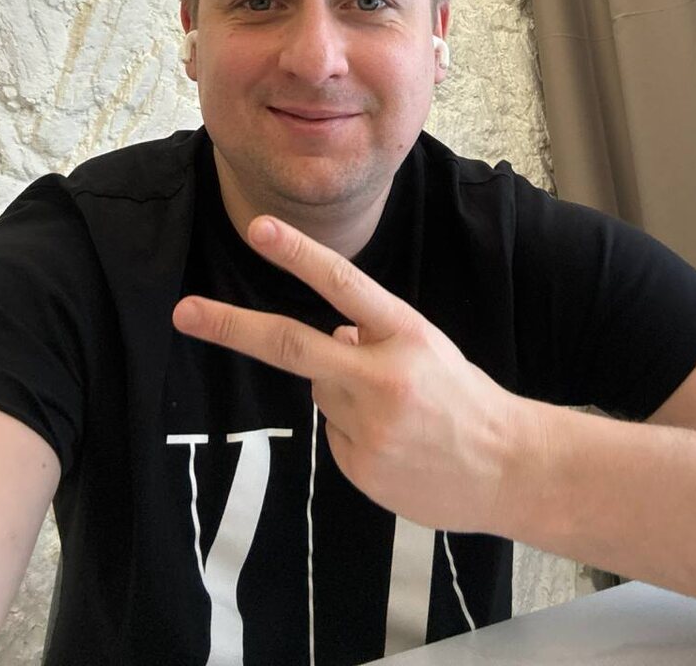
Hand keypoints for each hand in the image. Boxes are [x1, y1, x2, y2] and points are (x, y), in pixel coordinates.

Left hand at [172, 216, 527, 532]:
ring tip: (397, 418)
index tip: (258, 228)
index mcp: (405, 333)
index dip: (297, 254)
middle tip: (185, 311)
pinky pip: (333, 438)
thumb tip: (330, 338)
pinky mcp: (358, 467)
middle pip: (291, 344)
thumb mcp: (427, 348)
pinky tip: (394, 446)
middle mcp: (382, 376)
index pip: (342, 283)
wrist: (510, 467)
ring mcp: (367, 426)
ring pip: (320, 394)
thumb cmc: (465, 397)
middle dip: (231, 325)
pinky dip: (353, 436)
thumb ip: (373, 336)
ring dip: (343, 397)